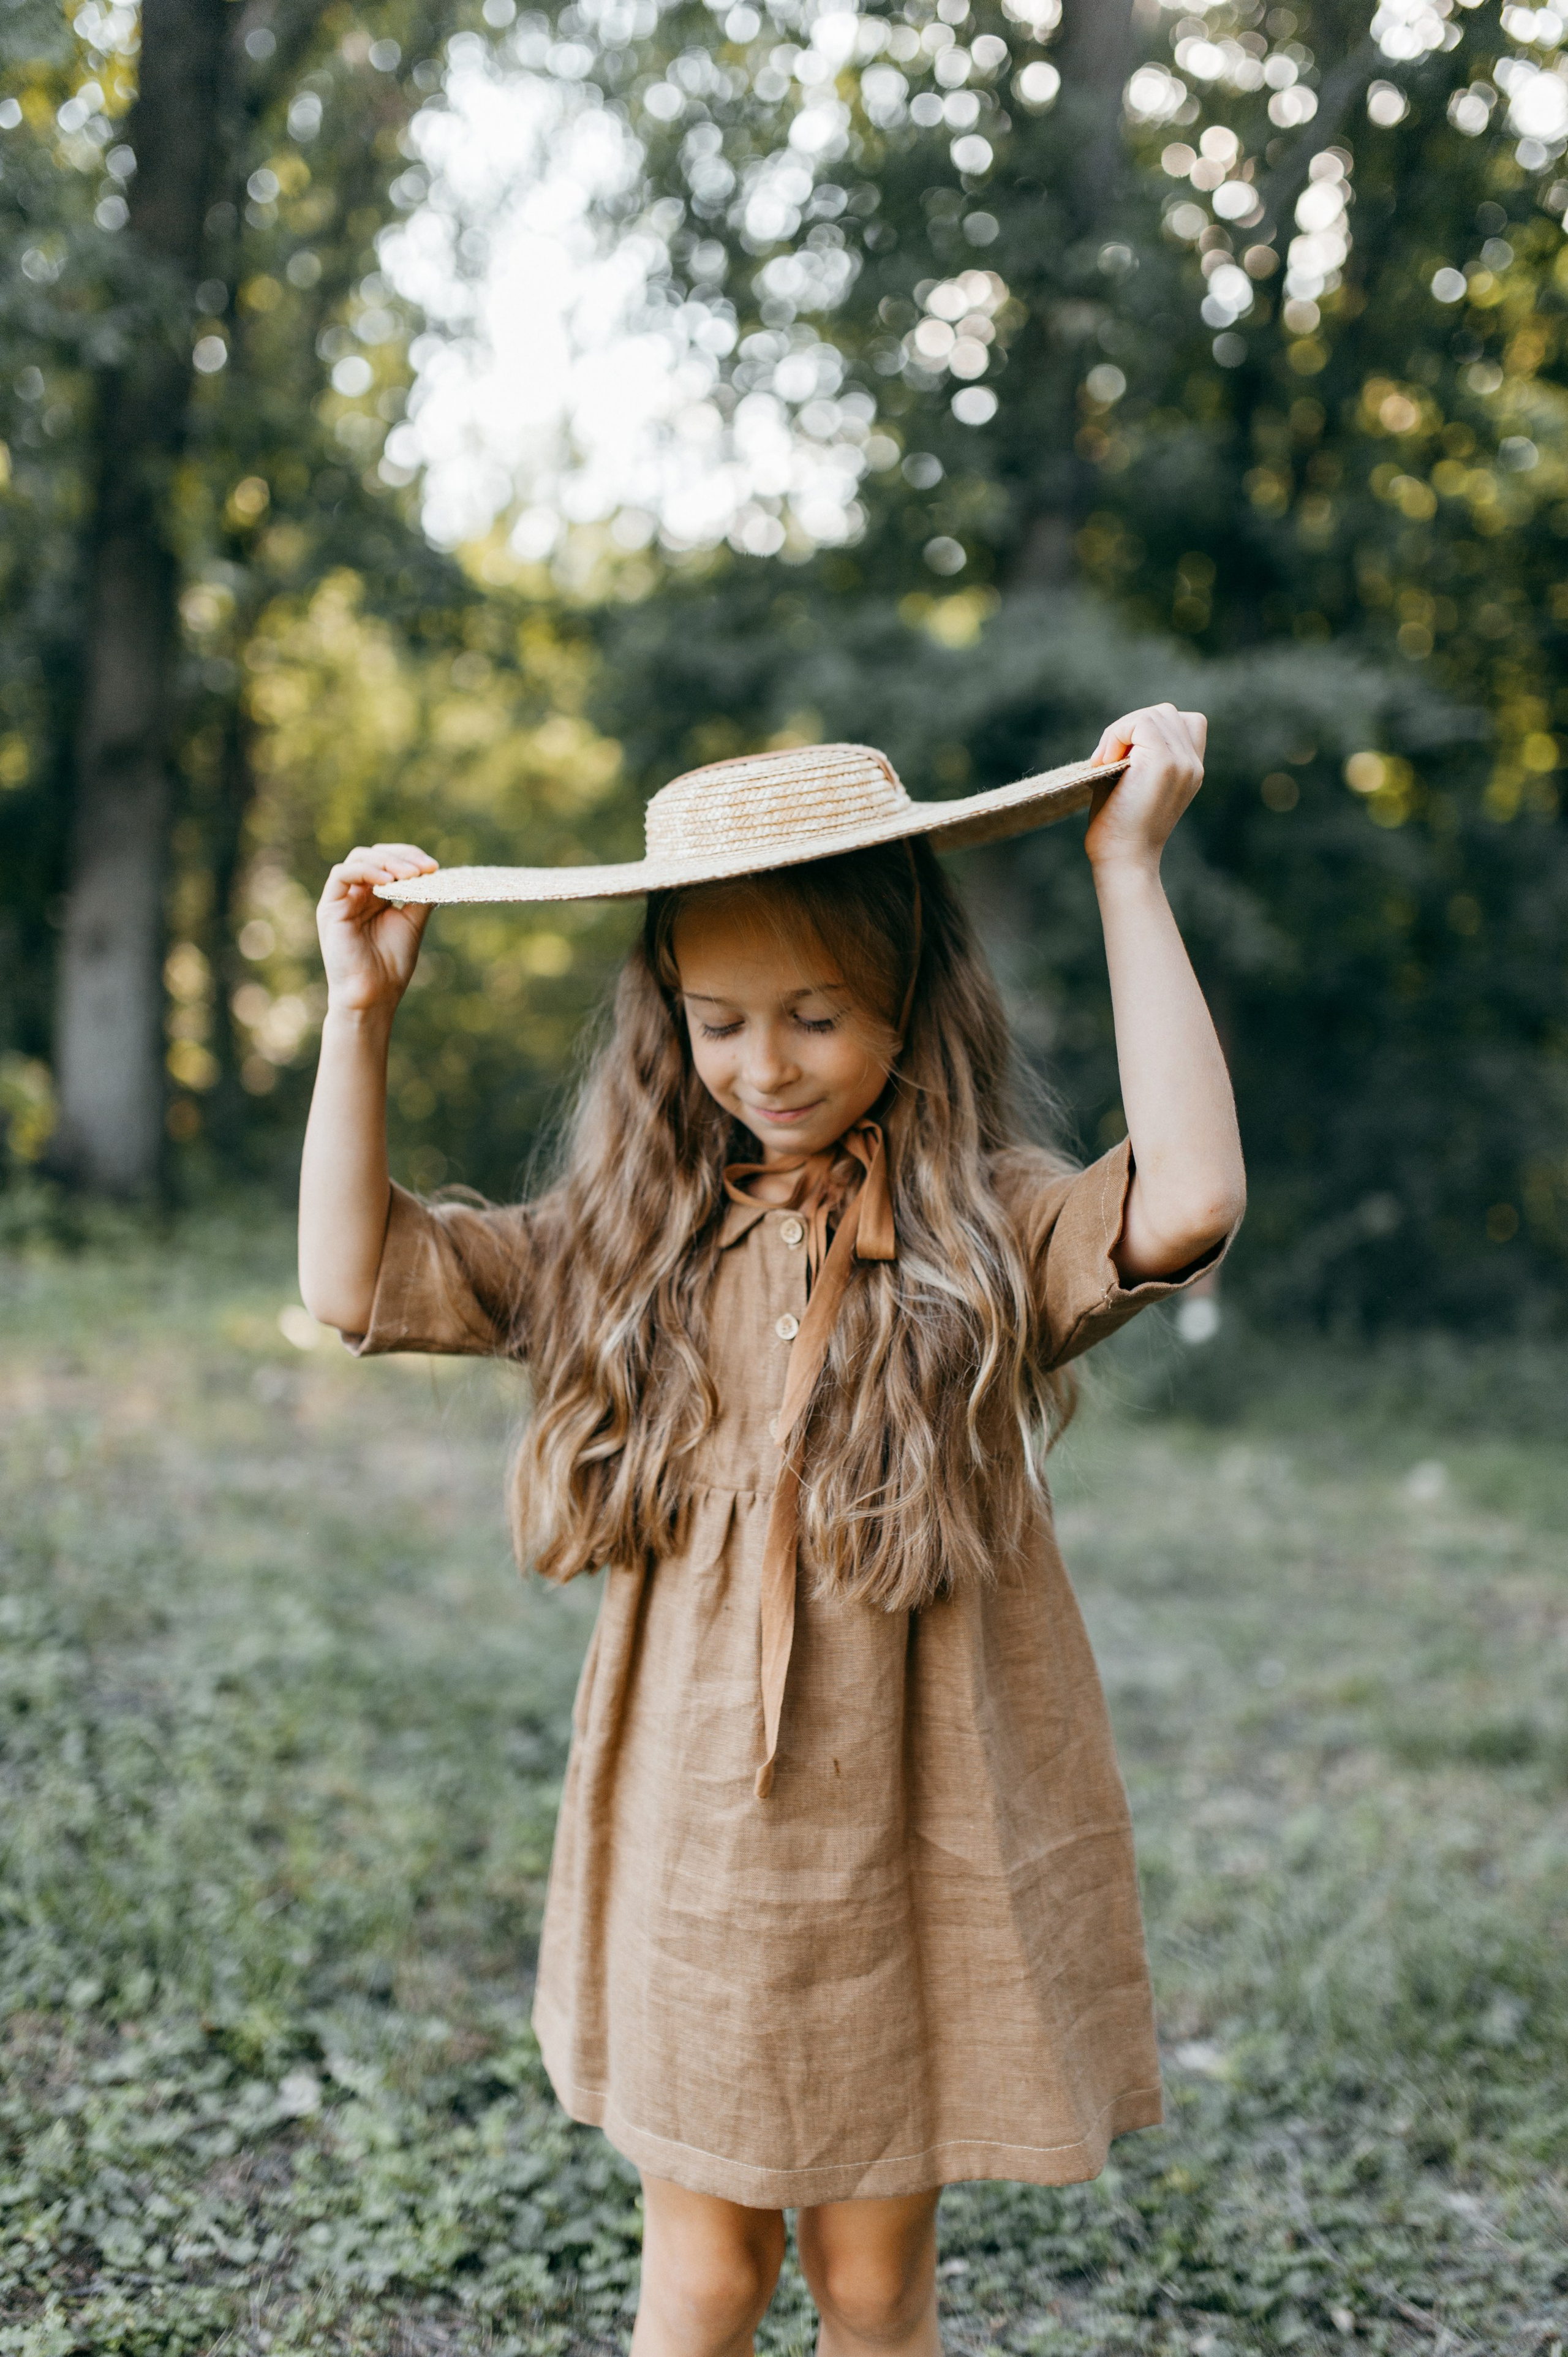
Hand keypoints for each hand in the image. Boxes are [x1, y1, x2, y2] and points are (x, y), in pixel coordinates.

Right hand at [317, 843, 437, 1014]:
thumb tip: (434, 872)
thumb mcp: (412, 923)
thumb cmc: (391, 965)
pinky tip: (388, 882)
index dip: (410, 857)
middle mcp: (357, 894)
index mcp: (375, 897)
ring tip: (410, 874)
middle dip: (402, 857)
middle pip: (375, 855)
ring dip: (387, 862)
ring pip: (359, 859)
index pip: (390, 861)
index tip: (434, 867)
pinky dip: (366, 871)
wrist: (373, 995)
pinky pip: (341, 875)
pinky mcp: (329, 907)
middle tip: (425, 869)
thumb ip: (419, 896)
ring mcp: (342, 899)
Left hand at [1083, 704, 1207, 875]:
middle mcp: (1193, 765)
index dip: (1151, 729)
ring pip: (1155, 714)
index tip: (1123, 758)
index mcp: (1191, 770)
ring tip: (1105, 760)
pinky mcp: (1164, 763)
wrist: (1123, 859)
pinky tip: (1104, 761)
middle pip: (1166, 713)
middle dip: (1132, 726)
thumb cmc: (1119, 828)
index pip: (1186, 722)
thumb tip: (1121, 730)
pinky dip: (1117, 734)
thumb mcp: (1133, 782)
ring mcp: (1183, 762)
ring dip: (1122, 730)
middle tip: (1107, 759)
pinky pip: (1141, 722)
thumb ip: (1138, 754)